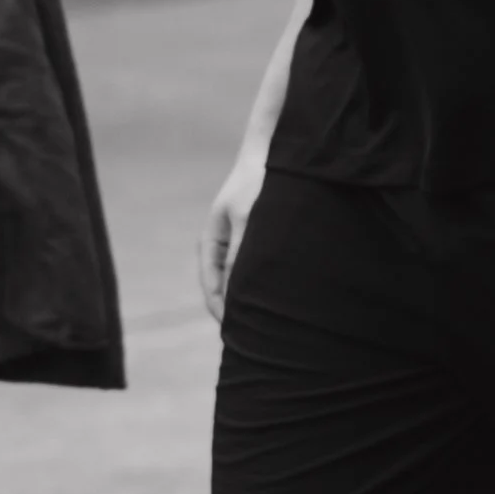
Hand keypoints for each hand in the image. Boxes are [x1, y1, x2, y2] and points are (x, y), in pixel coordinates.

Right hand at [198, 147, 266, 321]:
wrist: (274, 153)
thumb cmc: (259, 182)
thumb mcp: (249, 219)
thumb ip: (243, 254)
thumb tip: (239, 293)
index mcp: (211, 243)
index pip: (212, 289)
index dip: (225, 315)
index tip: (240, 336)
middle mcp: (223, 247)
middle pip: (225, 291)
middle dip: (239, 314)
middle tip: (259, 340)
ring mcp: (240, 246)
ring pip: (243, 284)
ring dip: (253, 302)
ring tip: (272, 327)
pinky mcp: (258, 243)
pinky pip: (257, 273)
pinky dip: (264, 288)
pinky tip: (283, 301)